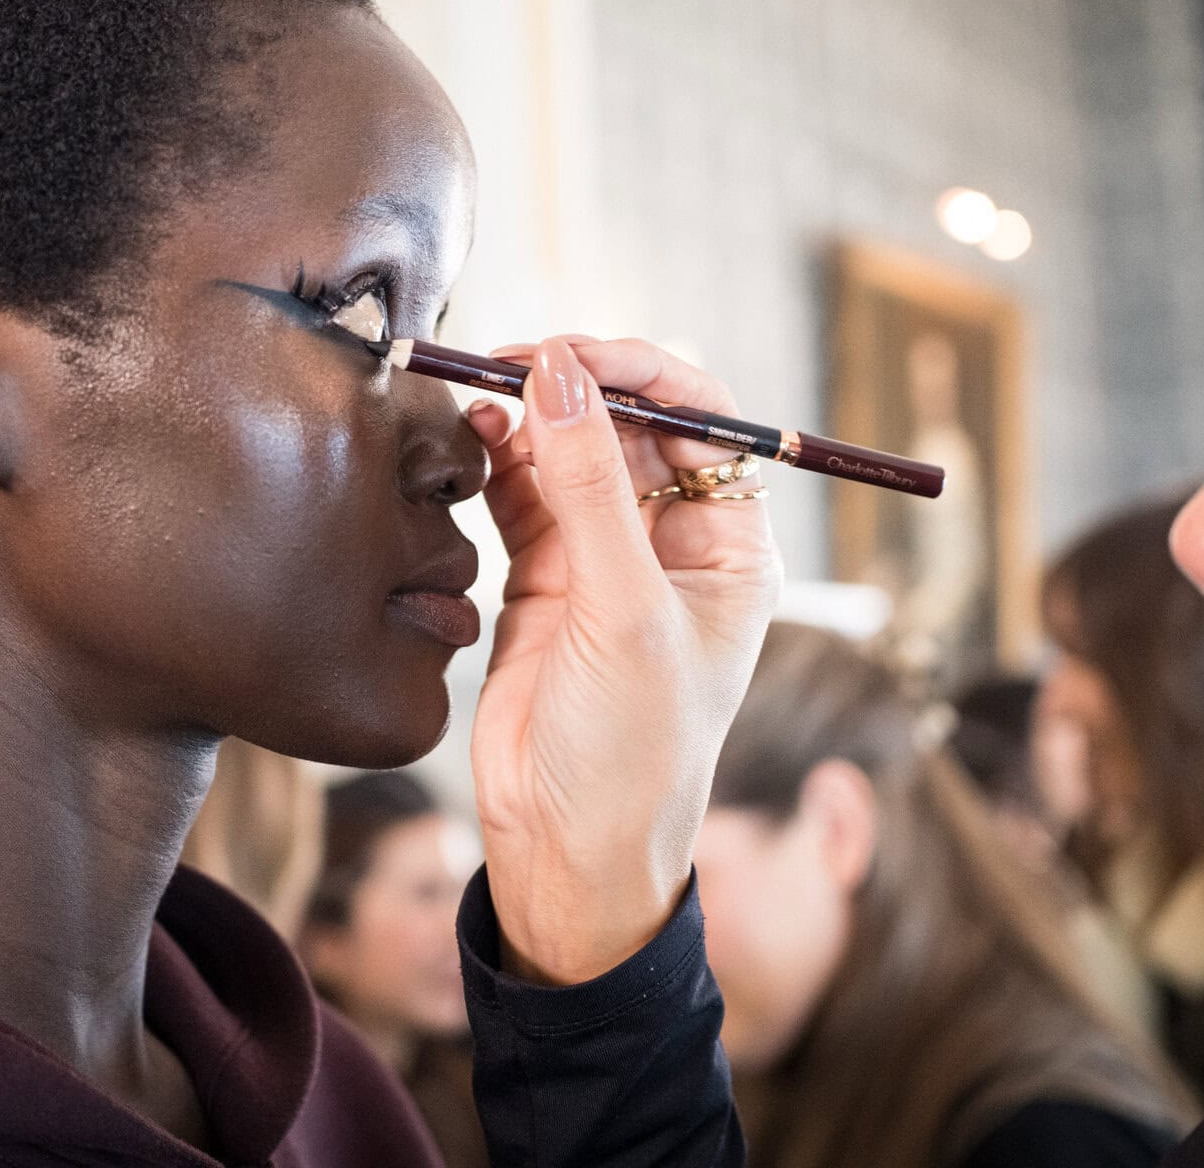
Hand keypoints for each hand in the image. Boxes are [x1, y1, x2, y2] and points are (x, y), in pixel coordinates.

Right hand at [468, 336, 781, 984]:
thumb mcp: (620, 612)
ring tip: (481, 395)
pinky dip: (499, 461)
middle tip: (509, 363)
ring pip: (572, 452)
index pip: (702, 420)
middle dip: (575, 386)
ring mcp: (605, 560)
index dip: (641, 373)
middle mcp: (672, 544)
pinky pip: (525, 493)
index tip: (574, 351)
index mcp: (728, 548)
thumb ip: (587, 489)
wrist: (566, 851)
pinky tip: (475, 439)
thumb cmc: (632, 752)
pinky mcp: (543, 580)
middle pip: (629, 425)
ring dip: (531, 419)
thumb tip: (559, 374)